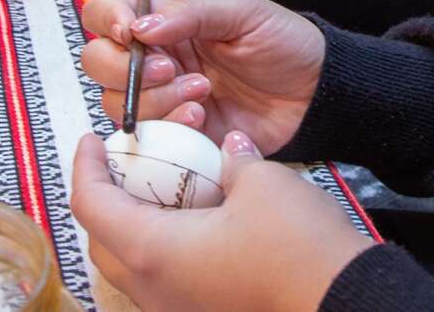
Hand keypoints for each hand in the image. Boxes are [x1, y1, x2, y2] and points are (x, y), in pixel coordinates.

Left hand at [71, 129, 369, 311]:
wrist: (347, 303)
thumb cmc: (297, 248)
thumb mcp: (260, 181)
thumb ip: (231, 158)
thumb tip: (229, 147)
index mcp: (152, 252)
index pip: (90, 204)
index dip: (85, 165)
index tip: (93, 139)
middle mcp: (155, 289)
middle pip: (101, 239)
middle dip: (105, 197)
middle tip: (126, 161)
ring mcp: (178, 310)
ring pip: (133, 264)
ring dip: (135, 223)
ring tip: (162, 186)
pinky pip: (164, 279)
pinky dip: (165, 245)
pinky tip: (197, 218)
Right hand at [81, 0, 323, 153]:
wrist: (315, 93)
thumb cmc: (281, 41)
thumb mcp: (242, 12)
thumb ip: (192, 12)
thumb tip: (141, 27)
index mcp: (162, 17)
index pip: (104, 10)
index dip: (106, 19)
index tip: (131, 33)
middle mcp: (151, 56)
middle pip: (96, 60)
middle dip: (124, 68)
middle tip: (169, 68)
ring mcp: (160, 97)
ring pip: (115, 102)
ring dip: (153, 99)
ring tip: (202, 91)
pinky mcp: (175, 135)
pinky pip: (146, 138)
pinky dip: (169, 127)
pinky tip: (203, 118)